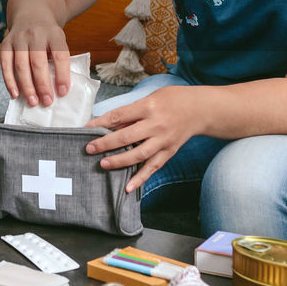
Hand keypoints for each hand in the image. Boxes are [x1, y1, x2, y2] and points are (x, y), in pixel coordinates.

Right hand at [0, 16, 70, 107]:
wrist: (32, 13)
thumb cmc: (48, 35)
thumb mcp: (59, 41)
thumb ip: (59, 60)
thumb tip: (59, 88)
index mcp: (54, 34)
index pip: (60, 55)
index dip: (62, 75)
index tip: (63, 92)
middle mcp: (36, 34)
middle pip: (38, 62)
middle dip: (43, 85)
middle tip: (47, 101)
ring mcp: (19, 38)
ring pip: (21, 65)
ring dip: (27, 86)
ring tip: (32, 101)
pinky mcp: (6, 43)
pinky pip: (5, 65)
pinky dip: (9, 81)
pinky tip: (15, 93)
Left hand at [84, 87, 200, 192]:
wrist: (200, 110)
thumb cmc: (173, 100)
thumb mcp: (151, 98)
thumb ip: (132, 112)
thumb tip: (110, 126)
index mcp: (148, 107)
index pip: (119, 116)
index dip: (101, 123)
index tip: (86, 129)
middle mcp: (156, 125)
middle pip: (126, 136)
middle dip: (106, 144)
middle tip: (89, 149)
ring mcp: (163, 140)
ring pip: (138, 154)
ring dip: (119, 161)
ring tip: (103, 164)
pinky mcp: (169, 152)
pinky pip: (153, 167)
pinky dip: (140, 178)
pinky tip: (128, 187)